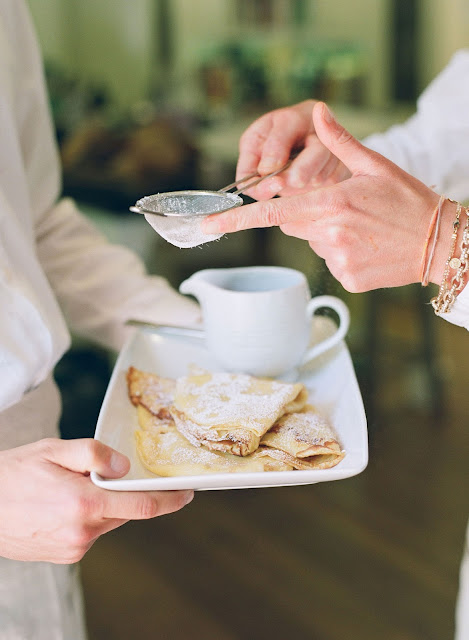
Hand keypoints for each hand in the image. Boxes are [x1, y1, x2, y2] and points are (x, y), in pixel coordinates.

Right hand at [0, 438, 193, 563]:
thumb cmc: (14, 474)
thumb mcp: (53, 450)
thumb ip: (94, 454)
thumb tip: (124, 467)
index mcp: (83, 504)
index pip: (142, 505)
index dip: (170, 500)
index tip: (187, 493)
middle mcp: (82, 532)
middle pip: (125, 511)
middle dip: (126, 493)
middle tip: (112, 474)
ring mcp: (73, 548)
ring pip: (108, 521)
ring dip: (104, 504)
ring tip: (74, 487)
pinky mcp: (65, 556)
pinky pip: (92, 532)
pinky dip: (90, 516)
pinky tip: (65, 504)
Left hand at [204, 102, 453, 292]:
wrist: (439, 242)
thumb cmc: (408, 200)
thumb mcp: (375, 165)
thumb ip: (338, 141)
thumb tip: (317, 112)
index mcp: (332, 204)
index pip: (272, 212)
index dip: (236, 221)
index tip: (208, 226)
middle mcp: (330, 234)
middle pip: (291, 224)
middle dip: (303, 213)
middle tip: (340, 206)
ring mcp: (338, 260)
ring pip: (310, 243)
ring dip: (323, 233)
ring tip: (358, 226)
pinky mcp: (347, 279)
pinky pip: (328, 262)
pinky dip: (339, 252)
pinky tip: (364, 245)